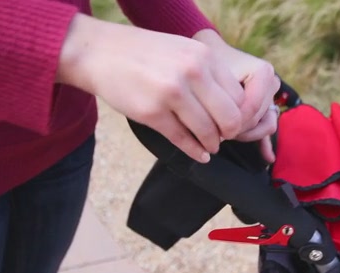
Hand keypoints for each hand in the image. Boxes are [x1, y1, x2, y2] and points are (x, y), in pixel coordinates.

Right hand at [57, 14, 247, 162]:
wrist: (101, 52)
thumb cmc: (145, 53)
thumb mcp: (184, 50)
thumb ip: (208, 73)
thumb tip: (230, 105)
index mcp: (204, 56)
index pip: (239, 96)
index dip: (239, 114)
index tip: (231, 122)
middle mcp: (192, 73)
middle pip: (229, 117)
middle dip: (229, 133)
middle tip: (223, 137)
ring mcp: (172, 93)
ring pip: (207, 132)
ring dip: (212, 144)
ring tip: (210, 147)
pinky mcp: (152, 113)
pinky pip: (182, 140)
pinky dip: (195, 152)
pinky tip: (200, 155)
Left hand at [193, 29, 280, 162]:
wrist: (209, 52)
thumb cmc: (206, 64)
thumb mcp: (210, 79)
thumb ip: (218, 103)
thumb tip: (224, 136)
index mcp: (263, 72)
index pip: (250, 108)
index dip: (231, 121)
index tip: (210, 125)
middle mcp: (273, 83)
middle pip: (257, 118)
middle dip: (236, 128)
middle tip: (213, 132)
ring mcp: (272, 96)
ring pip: (264, 125)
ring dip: (245, 134)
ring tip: (225, 135)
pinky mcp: (268, 106)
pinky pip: (268, 127)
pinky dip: (265, 142)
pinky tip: (267, 158)